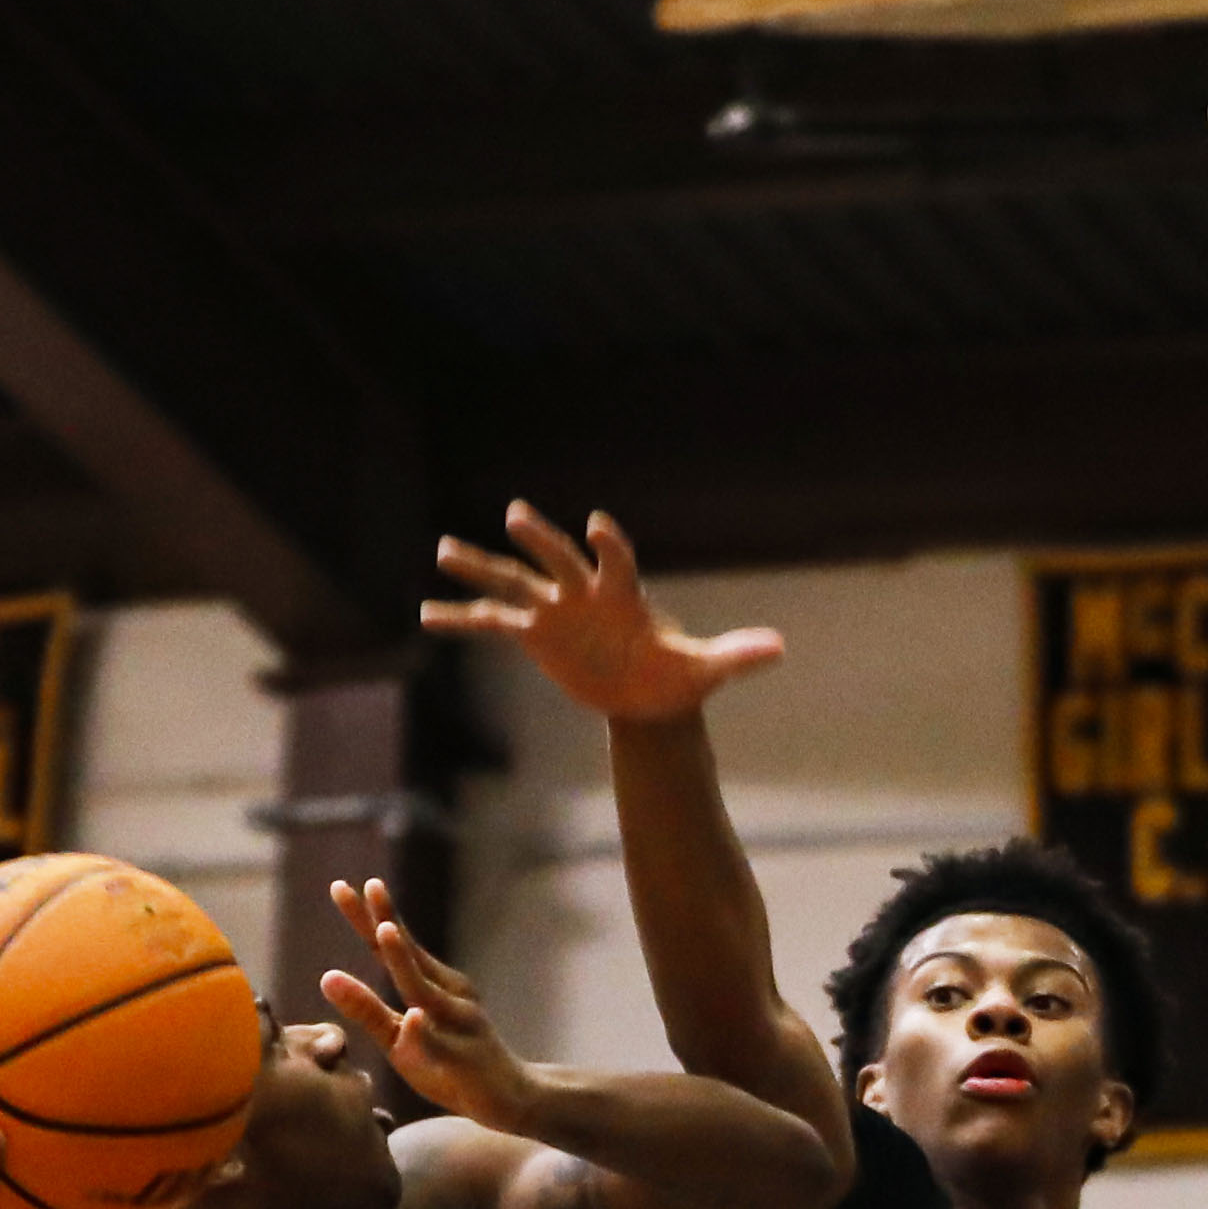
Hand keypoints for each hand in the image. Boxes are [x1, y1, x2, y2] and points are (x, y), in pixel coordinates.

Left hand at [324, 879, 540, 1130]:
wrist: (509, 1098)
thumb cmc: (448, 1066)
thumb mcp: (399, 1039)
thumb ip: (367, 1010)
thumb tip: (326, 976)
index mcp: (431, 985)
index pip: (391, 949)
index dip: (368, 918)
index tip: (340, 887)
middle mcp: (448, 995)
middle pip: (410, 955)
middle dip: (387, 920)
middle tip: (369, 886)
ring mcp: (459, 1025)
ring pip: (425, 991)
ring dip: (405, 960)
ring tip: (386, 930)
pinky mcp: (465, 1060)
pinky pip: (443, 1046)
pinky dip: (426, 1032)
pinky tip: (414, 1018)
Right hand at [423, 503, 783, 724]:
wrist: (648, 692)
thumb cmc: (676, 675)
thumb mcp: (705, 670)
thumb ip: (736, 655)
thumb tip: (779, 650)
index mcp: (624, 593)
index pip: (616, 560)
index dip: (608, 544)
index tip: (595, 527)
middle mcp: (584, 592)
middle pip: (557, 558)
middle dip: (539, 539)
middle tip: (515, 516)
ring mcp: (555, 610)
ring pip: (513, 581)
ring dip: (480, 567)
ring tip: (442, 549)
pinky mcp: (536, 633)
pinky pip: (492, 623)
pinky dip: (463, 620)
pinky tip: (428, 615)